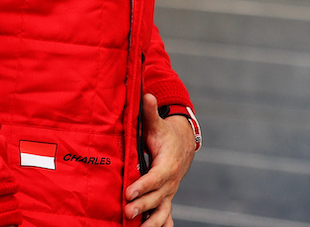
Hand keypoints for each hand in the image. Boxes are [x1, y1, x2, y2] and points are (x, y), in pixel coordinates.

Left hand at [125, 94, 196, 225]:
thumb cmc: (165, 134)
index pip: (156, 176)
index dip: (143, 185)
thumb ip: (150, 112)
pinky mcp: (165, 198)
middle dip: (143, 205)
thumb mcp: (157, 124)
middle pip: (158, 196)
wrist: (182, 145)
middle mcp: (170, 181)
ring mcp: (169, 191)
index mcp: (168, 163)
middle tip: (127, 212)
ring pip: (163, 210)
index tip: (129, 192)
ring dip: (152, 221)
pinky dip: (162, 225)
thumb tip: (146, 95)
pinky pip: (165, 215)